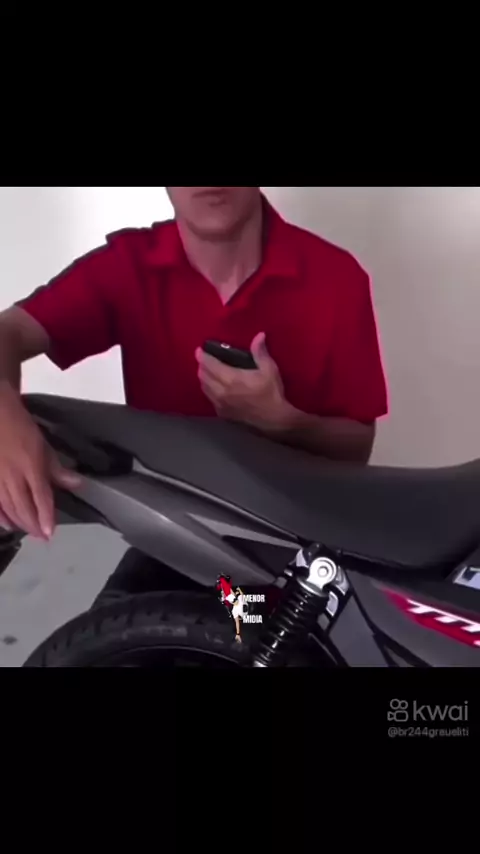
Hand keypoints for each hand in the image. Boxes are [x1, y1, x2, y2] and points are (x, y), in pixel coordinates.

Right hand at [0, 386, 80, 538]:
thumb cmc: (19, 426)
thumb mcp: (42, 444)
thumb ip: (56, 468)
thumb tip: (76, 483)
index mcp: (30, 466)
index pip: (40, 497)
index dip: (45, 517)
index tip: (50, 532)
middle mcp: (12, 475)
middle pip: (23, 507)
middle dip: (34, 525)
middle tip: (43, 536)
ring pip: (8, 508)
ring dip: (20, 523)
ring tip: (31, 532)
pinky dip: (1, 516)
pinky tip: (8, 525)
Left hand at [196, 333, 292, 431]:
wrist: (273, 421)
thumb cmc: (271, 394)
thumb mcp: (269, 370)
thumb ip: (260, 352)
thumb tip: (259, 335)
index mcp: (231, 378)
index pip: (210, 365)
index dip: (203, 356)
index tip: (198, 350)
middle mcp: (221, 391)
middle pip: (203, 376)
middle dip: (201, 366)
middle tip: (203, 360)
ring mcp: (220, 404)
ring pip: (204, 388)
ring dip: (203, 379)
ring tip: (206, 372)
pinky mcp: (223, 414)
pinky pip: (210, 399)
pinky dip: (208, 391)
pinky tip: (213, 389)